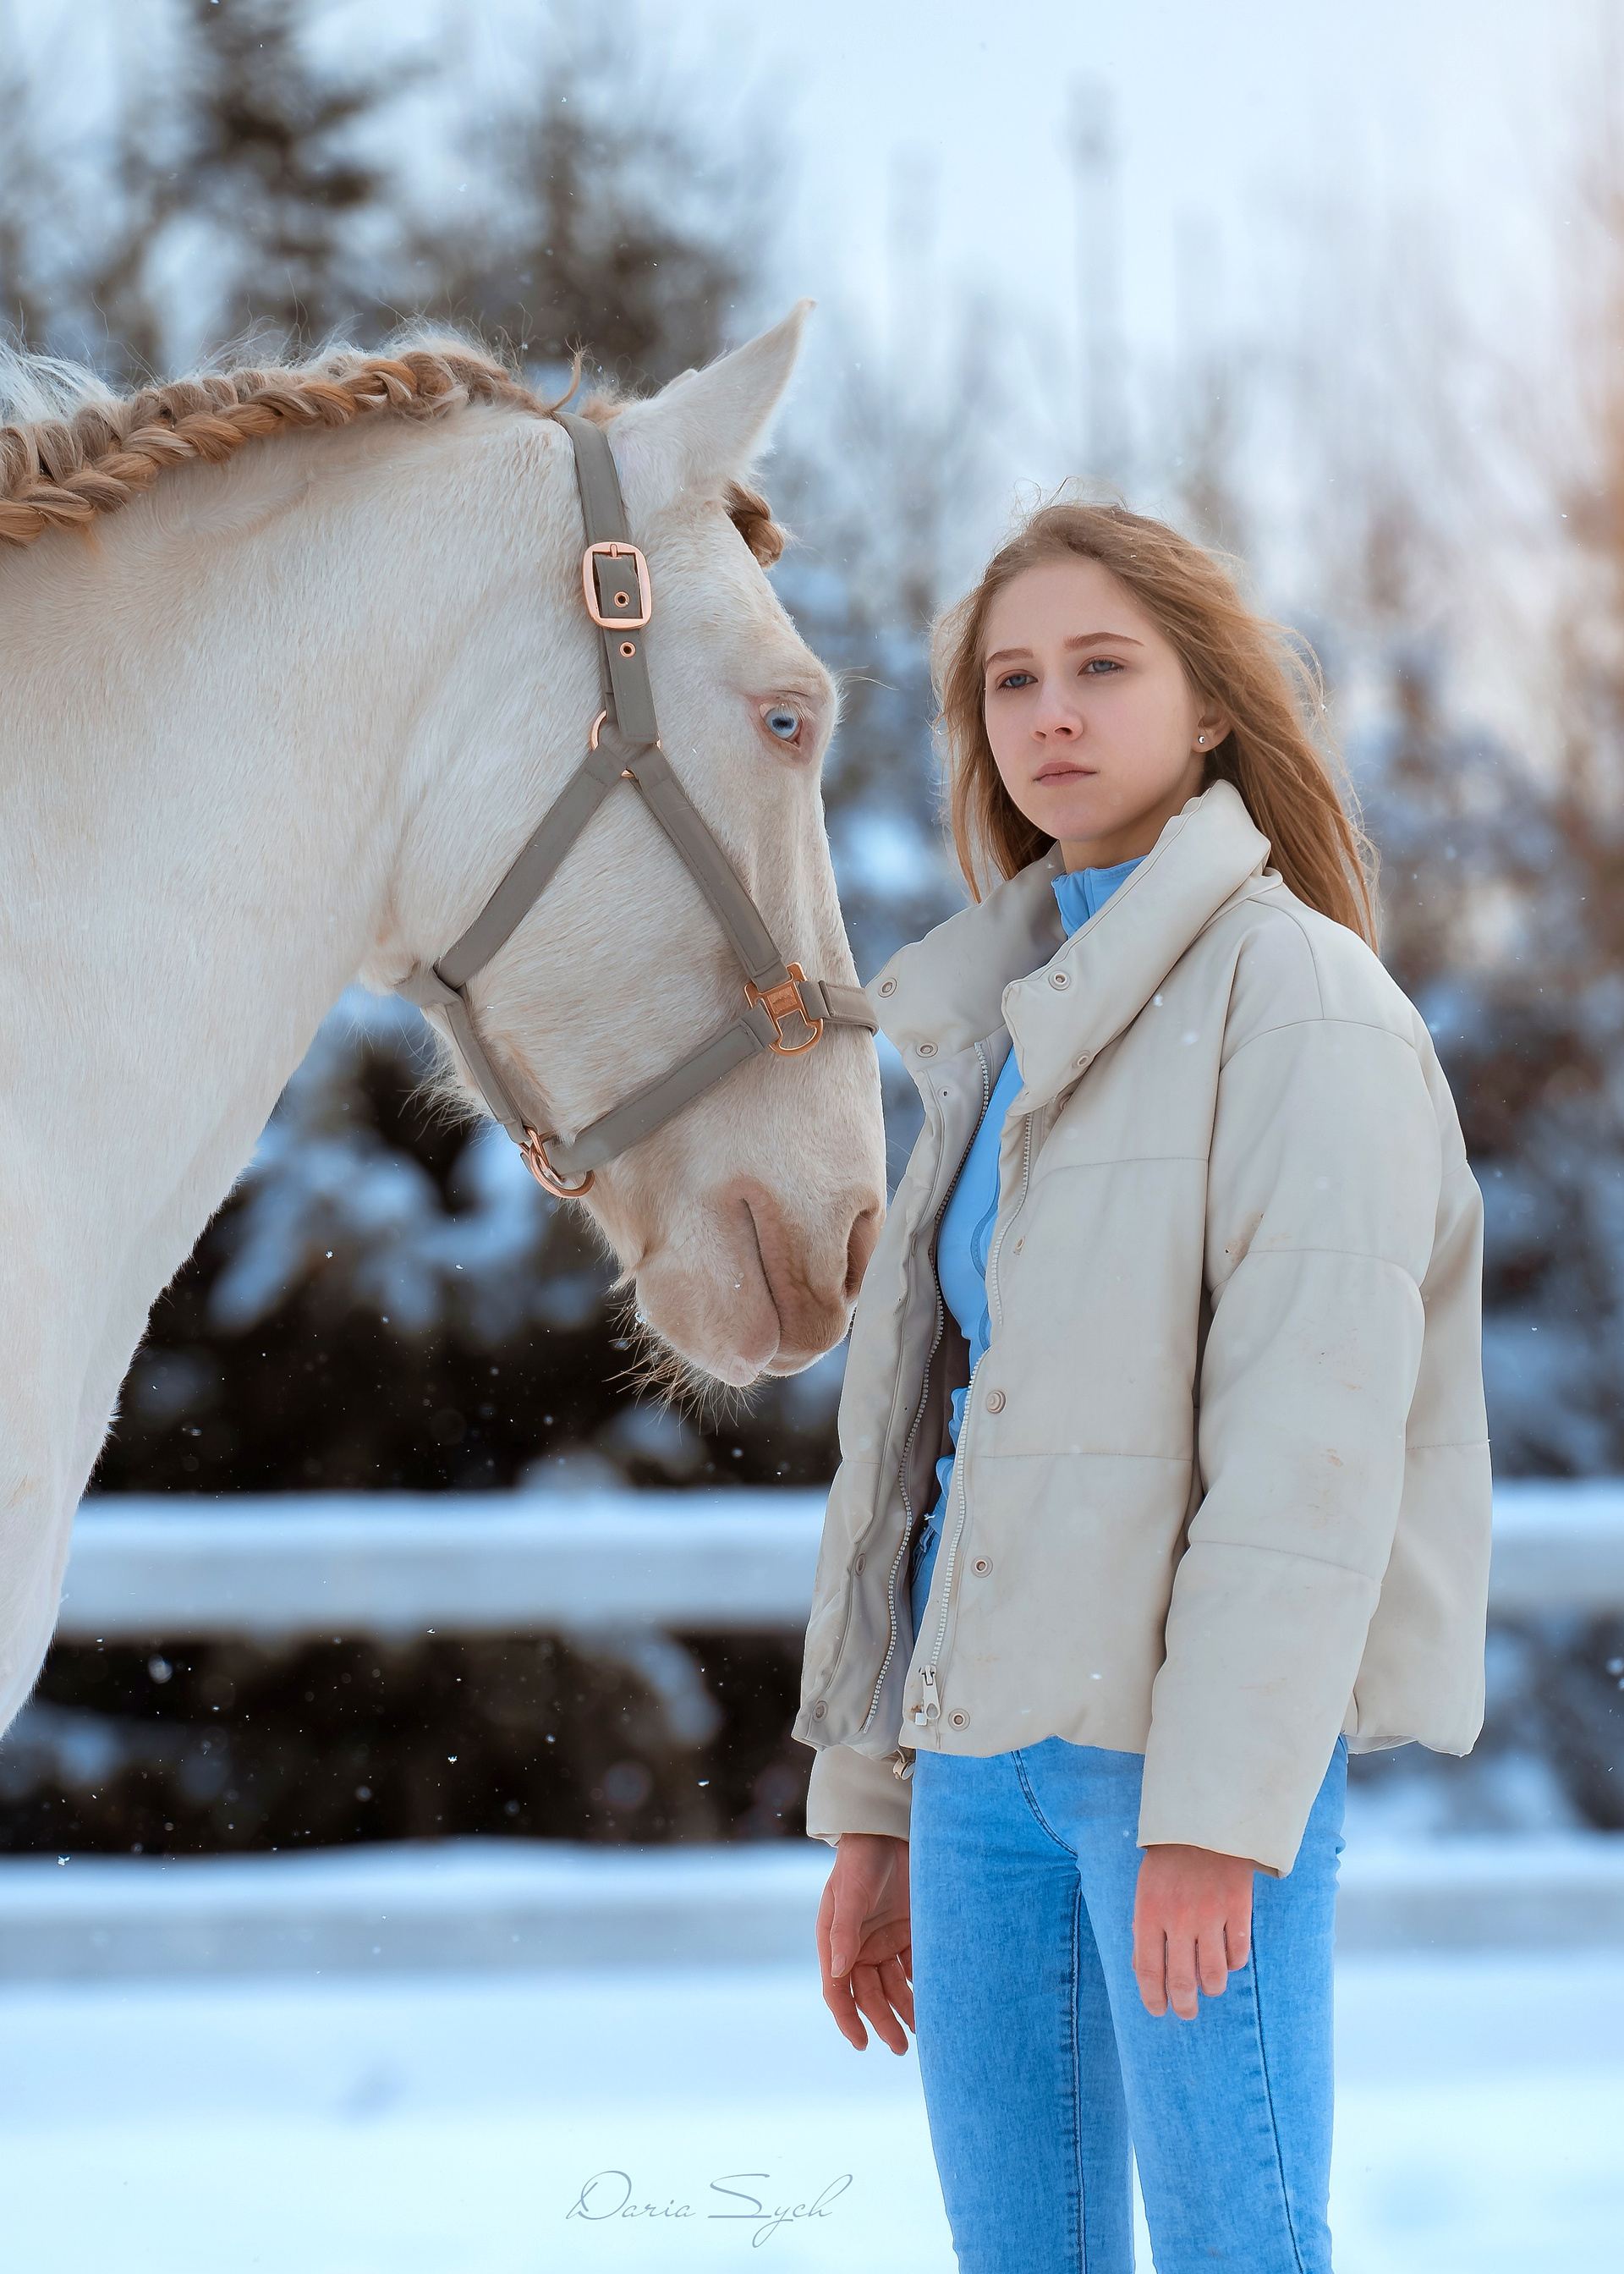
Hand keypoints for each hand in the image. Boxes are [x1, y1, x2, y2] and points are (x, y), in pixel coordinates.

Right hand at [816, 1832, 914, 2053]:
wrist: (888, 1830)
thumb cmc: (861, 1859)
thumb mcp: (849, 1894)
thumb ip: (843, 1931)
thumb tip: (835, 1971)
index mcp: (834, 1941)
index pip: (837, 1991)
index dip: (847, 2020)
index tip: (862, 2044)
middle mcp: (858, 1947)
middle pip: (869, 1995)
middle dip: (883, 2022)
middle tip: (901, 2047)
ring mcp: (883, 1940)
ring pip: (893, 1986)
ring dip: (905, 2009)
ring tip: (924, 2030)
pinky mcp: (907, 1932)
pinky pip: (913, 1967)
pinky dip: (922, 1985)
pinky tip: (936, 2000)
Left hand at [1132, 1843, 1259, 2020]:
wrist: (1204, 1823)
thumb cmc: (1169, 1860)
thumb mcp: (1145, 1890)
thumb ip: (1143, 1928)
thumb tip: (1143, 1970)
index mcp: (1149, 1913)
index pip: (1148, 1970)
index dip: (1153, 1998)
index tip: (1159, 2011)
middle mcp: (1178, 1919)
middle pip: (1182, 1981)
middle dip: (1184, 2006)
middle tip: (1187, 2012)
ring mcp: (1210, 1915)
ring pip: (1214, 1975)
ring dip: (1211, 1988)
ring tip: (1209, 1987)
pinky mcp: (1238, 1909)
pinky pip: (1238, 1955)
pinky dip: (1233, 1964)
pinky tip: (1228, 1959)